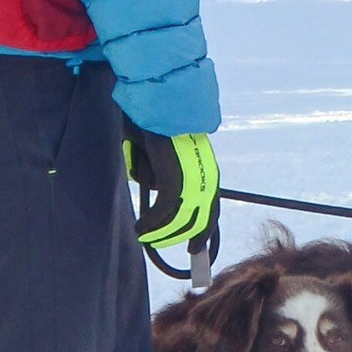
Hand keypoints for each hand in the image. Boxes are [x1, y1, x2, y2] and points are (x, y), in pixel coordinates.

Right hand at [126, 129, 219, 254]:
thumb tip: (158, 192)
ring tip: (144, 235)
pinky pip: (164, 209)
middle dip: (181, 237)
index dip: (204, 231)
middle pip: (200, 219)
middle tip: (159, 244)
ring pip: (180, 218)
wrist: (156, 103)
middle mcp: (205, 176)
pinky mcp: (174, 176)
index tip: (196, 248)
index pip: (211, 209)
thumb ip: (166, 175)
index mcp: (207, 171)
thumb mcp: (165, 156)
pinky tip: (140, 226)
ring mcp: (192, 176)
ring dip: (161, 232)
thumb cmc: (158, 125)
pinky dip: (151, 222)